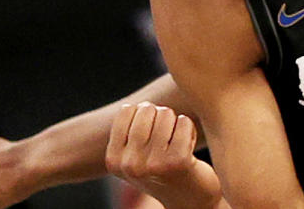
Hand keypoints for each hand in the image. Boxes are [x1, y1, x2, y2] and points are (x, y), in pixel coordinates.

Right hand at [106, 102, 222, 208]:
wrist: (188, 200)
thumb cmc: (162, 168)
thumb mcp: (135, 155)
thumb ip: (129, 131)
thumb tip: (136, 105)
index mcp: (114, 160)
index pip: (126, 110)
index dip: (144, 113)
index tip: (150, 132)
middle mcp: (129, 164)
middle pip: (146, 109)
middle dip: (161, 115)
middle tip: (167, 137)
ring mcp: (153, 164)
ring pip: (165, 114)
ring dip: (175, 123)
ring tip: (176, 142)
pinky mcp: (178, 162)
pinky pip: (184, 122)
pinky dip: (189, 129)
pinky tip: (188, 146)